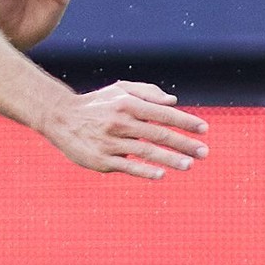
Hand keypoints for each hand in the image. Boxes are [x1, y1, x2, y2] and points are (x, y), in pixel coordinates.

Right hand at [40, 80, 207, 178]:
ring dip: (170, 159)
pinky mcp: (101, 160)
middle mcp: (120, 122)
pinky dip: (145, 171)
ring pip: (146, 152)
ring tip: (189, 165)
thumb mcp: (119, 90)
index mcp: (127, 104)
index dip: (185, 122)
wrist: (60, 118)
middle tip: (204, 152)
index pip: (163, 114)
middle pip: (159, 134)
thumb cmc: (97, 104)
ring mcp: (110, 142)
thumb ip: (147, 92)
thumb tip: (174, 102)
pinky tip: (161, 174)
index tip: (204, 130)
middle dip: (184, 144)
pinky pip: (127, 166)